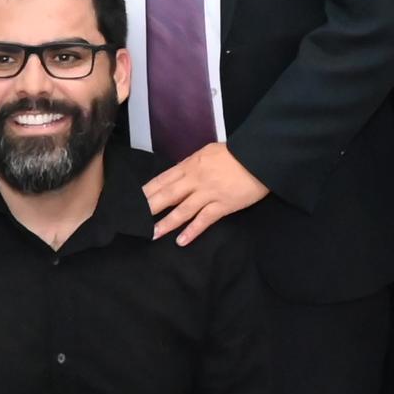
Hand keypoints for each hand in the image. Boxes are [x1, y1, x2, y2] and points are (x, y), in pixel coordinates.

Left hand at [146, 142, 268, 245]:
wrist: (260, 156)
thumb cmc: (236, 152)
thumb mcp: (208, 152)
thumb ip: (192, 165)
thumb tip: (179, 174)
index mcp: (191, 164)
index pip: (164, 179)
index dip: (148, 190)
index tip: (134, 200)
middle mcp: (196, 179)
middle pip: (168, 194)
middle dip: (149, 207)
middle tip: (134, 219)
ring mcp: (209, 193)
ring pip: (182, 209)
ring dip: (166, 223)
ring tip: (152, 234)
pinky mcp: (223, 205)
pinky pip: (204, 219)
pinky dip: (192, 230)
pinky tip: (181, 241)